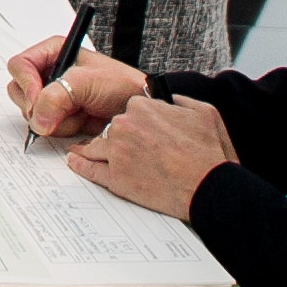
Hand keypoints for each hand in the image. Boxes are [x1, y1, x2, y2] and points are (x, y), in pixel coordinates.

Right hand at [7, 36, 147, 138]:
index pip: (20, 66)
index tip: (37, 101)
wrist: (138, 107)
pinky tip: (82, 122)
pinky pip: (46, 127)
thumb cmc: (120, 84)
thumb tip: (37, 120)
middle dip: (41, 106)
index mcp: (53, 53)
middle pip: (20, 91)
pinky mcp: (60, 115)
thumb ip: (56, 97)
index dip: (26, 84)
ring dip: (57, 119)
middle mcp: (49, 73)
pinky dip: (64, 129)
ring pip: (32, 113)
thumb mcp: (86, 83)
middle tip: (63, 110)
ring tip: (81, 113)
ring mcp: (53, 96)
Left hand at [68, 92, 233, 218]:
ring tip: (84, 151)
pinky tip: (76, 162)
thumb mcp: (203, 111)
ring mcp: (118, 152)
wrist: (210, 187)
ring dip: (92, 148)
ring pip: (97, 146)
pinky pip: (91, 169)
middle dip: (119, 136)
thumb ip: (179, 100)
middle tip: (129, 146)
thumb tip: (169, 99)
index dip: (137, 120)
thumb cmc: (209, 153)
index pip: (128, 108)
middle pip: (111, 127)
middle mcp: (124, 126)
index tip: (140, 128)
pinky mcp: (116, 178)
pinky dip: (81, 165)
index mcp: (142, 107)